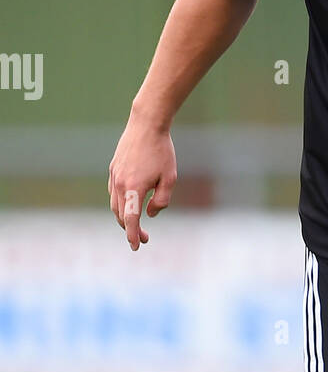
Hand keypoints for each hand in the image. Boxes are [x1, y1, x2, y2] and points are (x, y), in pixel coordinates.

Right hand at [108, 111, 176, 250]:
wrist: (146, 125)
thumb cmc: (162, 151)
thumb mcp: (169, 178)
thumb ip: (161, 200)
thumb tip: (149, 214)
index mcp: (134, 188)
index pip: (131, 220)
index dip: (133, 235)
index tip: (137, 246)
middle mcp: (120, 184)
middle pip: (121, 216)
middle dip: (131, 230)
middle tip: (144, 238)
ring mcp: (114, 176)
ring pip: (115, 205)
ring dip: (124, 218)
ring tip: (137, 224)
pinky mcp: (113, 169)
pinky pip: (114, 193)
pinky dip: (120, 204)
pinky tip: (130, 205)